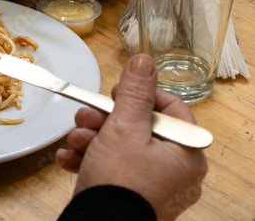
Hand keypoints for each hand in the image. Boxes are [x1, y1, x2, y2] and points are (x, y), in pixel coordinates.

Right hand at [56, 54, 207, 220]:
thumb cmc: (120, 180)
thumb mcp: (125, 127)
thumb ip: (135, 92)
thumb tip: (144, 60)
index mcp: (185, 151)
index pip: (169, 108)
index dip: (140, 95)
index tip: (116, 93)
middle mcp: (174, 169)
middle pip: (138, 127)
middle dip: (103, 120)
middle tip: (85, 117)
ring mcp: (152, 184)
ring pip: (120, 147)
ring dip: (91, 139)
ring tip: (74, 142)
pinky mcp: (131, 194)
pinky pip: (113, 168)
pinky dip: (90, 160)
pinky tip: (69, 159)